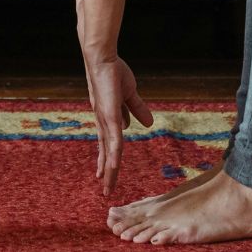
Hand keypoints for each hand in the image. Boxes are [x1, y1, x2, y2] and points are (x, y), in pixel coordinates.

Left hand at [84, 55, 152, 195]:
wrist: (103, 59)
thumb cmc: (113, 73)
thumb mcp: (129, 95)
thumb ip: (137, 109)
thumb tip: (148, 124)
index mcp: (107, 119)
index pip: (108, 145)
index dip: (107, 160)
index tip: (104, 175)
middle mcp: (103, 123)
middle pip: (106, 153)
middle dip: (106, 172)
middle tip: (105, 191)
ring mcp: (105, 120)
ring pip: (109, 151)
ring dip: (109, 169)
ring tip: (107, 186)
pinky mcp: (108, 115)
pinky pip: (113, 139)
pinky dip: (114, 154)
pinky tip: (113, 166)